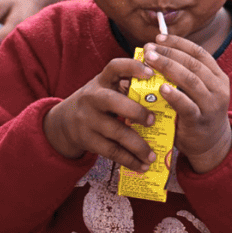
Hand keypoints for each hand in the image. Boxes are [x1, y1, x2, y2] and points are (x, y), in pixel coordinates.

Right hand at [43, 56, 159, 171]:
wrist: (64, 122)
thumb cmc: (98, 103)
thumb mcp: (107, 89)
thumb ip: (128, 88)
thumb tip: (166, 95)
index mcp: (102, 80)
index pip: (115, 67)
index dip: (132, 67)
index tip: (151, 72)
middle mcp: (92, 97)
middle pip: (113, 101)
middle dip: (136, 111)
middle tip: (153, 121)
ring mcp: (88, 119)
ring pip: (116, 132)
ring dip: (138, 146)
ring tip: (152, 155)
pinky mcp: (87, 139)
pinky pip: (111, 151)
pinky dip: (129, 160)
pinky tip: (142, 165)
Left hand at [142, 36, 231, 173]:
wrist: (211, 145)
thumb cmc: (197, 113)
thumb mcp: (196, 92)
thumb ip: (181, 76)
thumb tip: (150, 57)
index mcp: (217, 76)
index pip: (198, 53)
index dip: (178, 43)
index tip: (158, 38)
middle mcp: (218, 88)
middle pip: (193, 64)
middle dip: (169, 53)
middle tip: (148, 49)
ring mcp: (211, 105)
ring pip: (191, 80)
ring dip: (168, 67)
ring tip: (149, 60)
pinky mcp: (200, 121)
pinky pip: (187, 105)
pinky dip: (174, 95)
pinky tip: (161, 87)